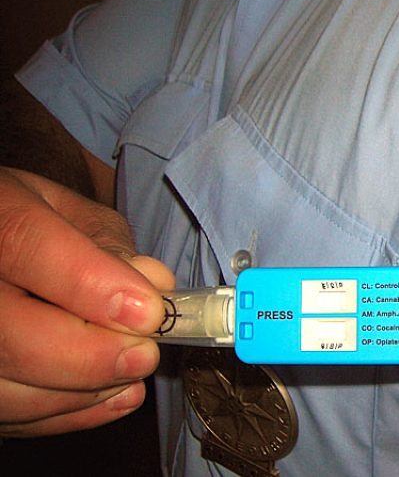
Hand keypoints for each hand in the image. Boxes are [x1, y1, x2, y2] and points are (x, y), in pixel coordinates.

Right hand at [0, 168, 172, 436]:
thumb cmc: (31, 223)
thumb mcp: (70, 212)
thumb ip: (109, 245)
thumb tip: (154, 286)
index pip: (27, 248)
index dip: (91, 286)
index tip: (150, 312)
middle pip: (10, 336)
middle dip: (92, 357)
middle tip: (146, 353)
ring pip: (7, 390)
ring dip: (83, 392)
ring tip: (132, 371)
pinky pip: (9, 417)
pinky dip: (69, 413)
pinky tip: (114, 393)